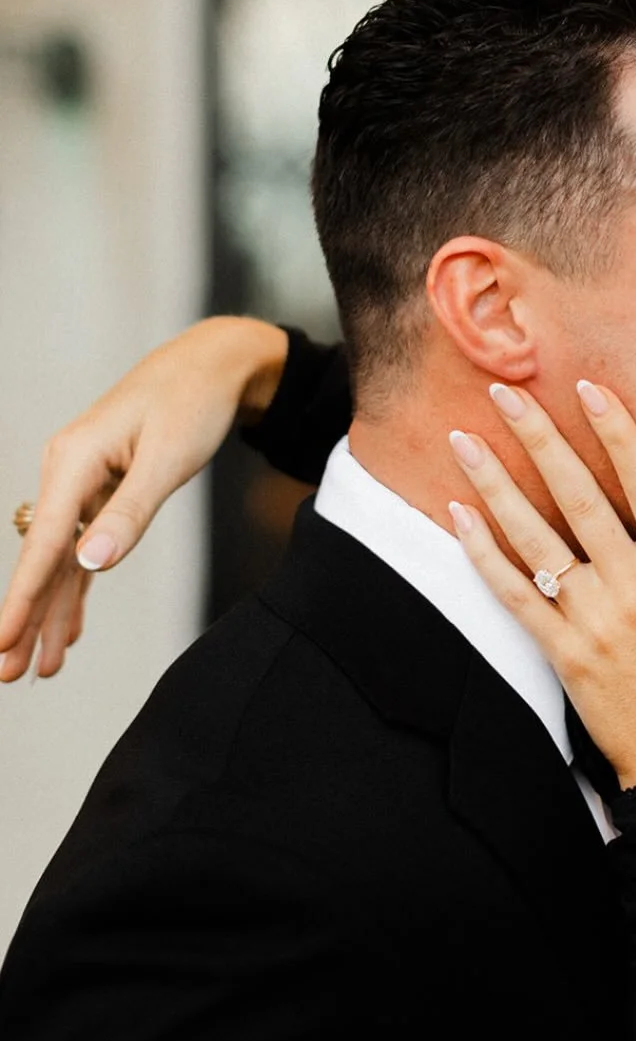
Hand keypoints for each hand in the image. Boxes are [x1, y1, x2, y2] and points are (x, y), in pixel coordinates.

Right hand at [0, 317, 286, 680]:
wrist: (210, 365)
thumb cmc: (190, 404)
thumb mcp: (166, 459)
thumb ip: (130, 514)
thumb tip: (92, 563)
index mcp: (73, 461)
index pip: (43, 545)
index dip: (21, 599)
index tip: (1, 641)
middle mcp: (67, 474)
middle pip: (42, 561)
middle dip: (25, 620)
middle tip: (6, 675)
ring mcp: (83, 485)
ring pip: (62, 563)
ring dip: (51, 616)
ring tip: (38, 669)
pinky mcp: (103, 494)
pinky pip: (83, 552)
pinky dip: (77, 592)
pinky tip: (69, 632)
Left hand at [447, 380, 635, 788]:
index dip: (618, 432)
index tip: (589, 387)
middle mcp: (634, 589)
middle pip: (581, 497)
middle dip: (540, 438)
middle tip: (503, 390)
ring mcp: (594, 622)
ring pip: (537, 539)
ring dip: (497, 485)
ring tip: (464, 440)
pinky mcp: (564, 655)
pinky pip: (516, 597)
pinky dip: (484, 556)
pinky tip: (459, 518)